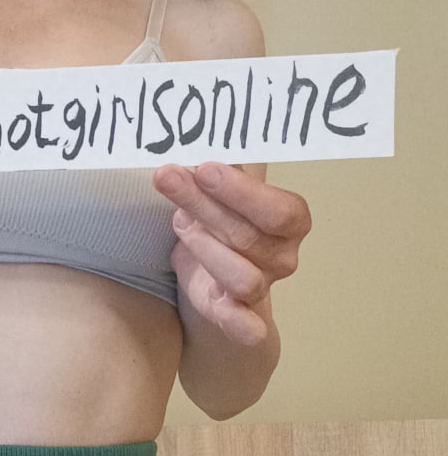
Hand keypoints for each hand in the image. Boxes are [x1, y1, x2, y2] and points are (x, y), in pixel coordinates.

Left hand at [154, 162, 311, 346]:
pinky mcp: (240, 324)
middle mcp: (282, 258)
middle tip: (168, 178)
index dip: (243, 191)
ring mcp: (261, 292)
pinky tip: (218, 302)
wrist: (213, 299)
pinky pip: (247, 327)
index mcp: (288, 223)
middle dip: (206, 205)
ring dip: (206, 248)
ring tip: (179, 225)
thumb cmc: (218, 234)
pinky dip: (236, 318)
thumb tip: (202, 127)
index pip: (280, 209)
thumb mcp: (221, 197)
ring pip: (243, 276)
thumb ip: (220, 169)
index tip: (204, 167)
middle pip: (251, 235)